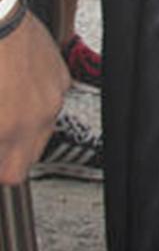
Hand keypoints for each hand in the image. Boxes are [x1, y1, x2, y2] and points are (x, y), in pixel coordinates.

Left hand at [0, 12, 68, 183]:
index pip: (11, 174)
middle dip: (9, 156)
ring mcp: (53, 95)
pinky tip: (17, 88)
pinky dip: (35, 102)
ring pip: (42, 132)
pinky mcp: (60, 76)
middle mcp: (36, 116)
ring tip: (4, 111)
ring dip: (23, 130)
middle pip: (28, 160)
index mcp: (8, 127)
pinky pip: (51, 102)